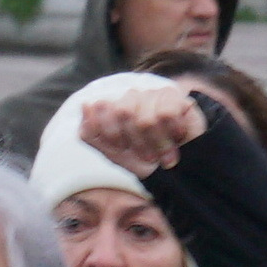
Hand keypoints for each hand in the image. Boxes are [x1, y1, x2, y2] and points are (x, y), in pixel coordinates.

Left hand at [72, 82, 206, 180]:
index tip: (123, 148)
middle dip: (136, 142)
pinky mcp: (176, 98)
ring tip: (164, 153)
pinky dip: (171, 133)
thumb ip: (90, 133)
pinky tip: (177, 138)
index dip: (111, 135)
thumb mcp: (112, 154)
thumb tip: (86, 104)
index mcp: (114, 105)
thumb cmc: (146, 161)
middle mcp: (132, 96)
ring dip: (157, 144)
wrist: (180, 172)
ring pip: (146, 118)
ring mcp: (154, 94)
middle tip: (148, 155)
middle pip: (123, 112)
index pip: (101, 107)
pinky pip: (166, 113)